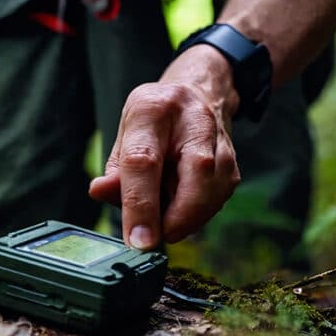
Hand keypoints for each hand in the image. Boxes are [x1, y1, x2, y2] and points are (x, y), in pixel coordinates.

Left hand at [88, 45, 241, 249]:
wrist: (198, 95)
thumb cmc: (156, 120)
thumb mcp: (126, 134)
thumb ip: (116, 169)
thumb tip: (101, 192)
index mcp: (154, 109)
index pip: (145, 161)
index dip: (140, 204)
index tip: (138, 240)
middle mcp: (194, 121)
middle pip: (194, 180)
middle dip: (175, 220)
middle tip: (153, 237)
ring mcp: (221, 143)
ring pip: (211, 195)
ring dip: (186, 218)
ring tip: (165, 211)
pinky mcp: (234, 165)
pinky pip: (216, 202)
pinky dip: (196, 214)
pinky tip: (181, 204)